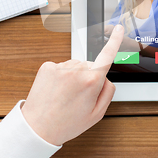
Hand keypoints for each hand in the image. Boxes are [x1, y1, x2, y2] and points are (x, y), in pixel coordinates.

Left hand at [21, 25, 123, 145]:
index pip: (107, 55)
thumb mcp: (97, 114)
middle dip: (88, 78)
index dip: (115, 41)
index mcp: (92, 81)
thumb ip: (108, 92)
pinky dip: (60, 77)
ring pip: (75, 66)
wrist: (37, 128)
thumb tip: (105, 78)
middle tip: (78, 98)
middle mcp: (77, 70)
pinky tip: (56, 91)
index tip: (120, 29)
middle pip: (90, 66)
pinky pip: (61, 67)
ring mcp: (61, 67)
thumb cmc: (67, 123)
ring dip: (73, 77)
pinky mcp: (47, 67)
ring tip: (65, 96)